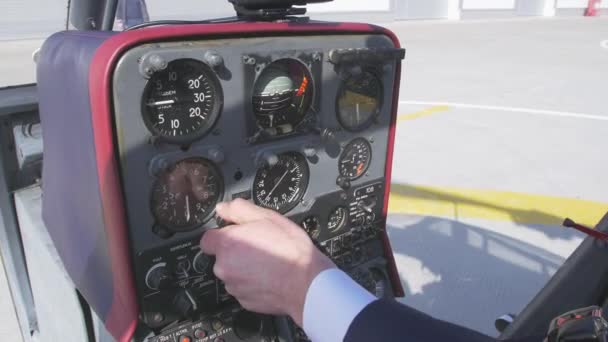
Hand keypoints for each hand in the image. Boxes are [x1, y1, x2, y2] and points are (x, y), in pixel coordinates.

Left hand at [200, 199, 334, 326]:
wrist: (306, 283)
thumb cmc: (290, 251)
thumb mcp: (267, 217)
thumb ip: (240, 209)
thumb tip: (223, 208)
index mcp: (227, 244)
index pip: (207, 238)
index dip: (221, 234)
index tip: (234, 233)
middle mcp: (225, 267)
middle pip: (221, 256)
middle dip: (236, 251)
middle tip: (259, 245)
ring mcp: (234, 286)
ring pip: (233, 273)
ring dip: (244, 267)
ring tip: (267, 261)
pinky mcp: (244, 301)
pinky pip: (243, 288)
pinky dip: (253, 282)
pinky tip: (269, 276)